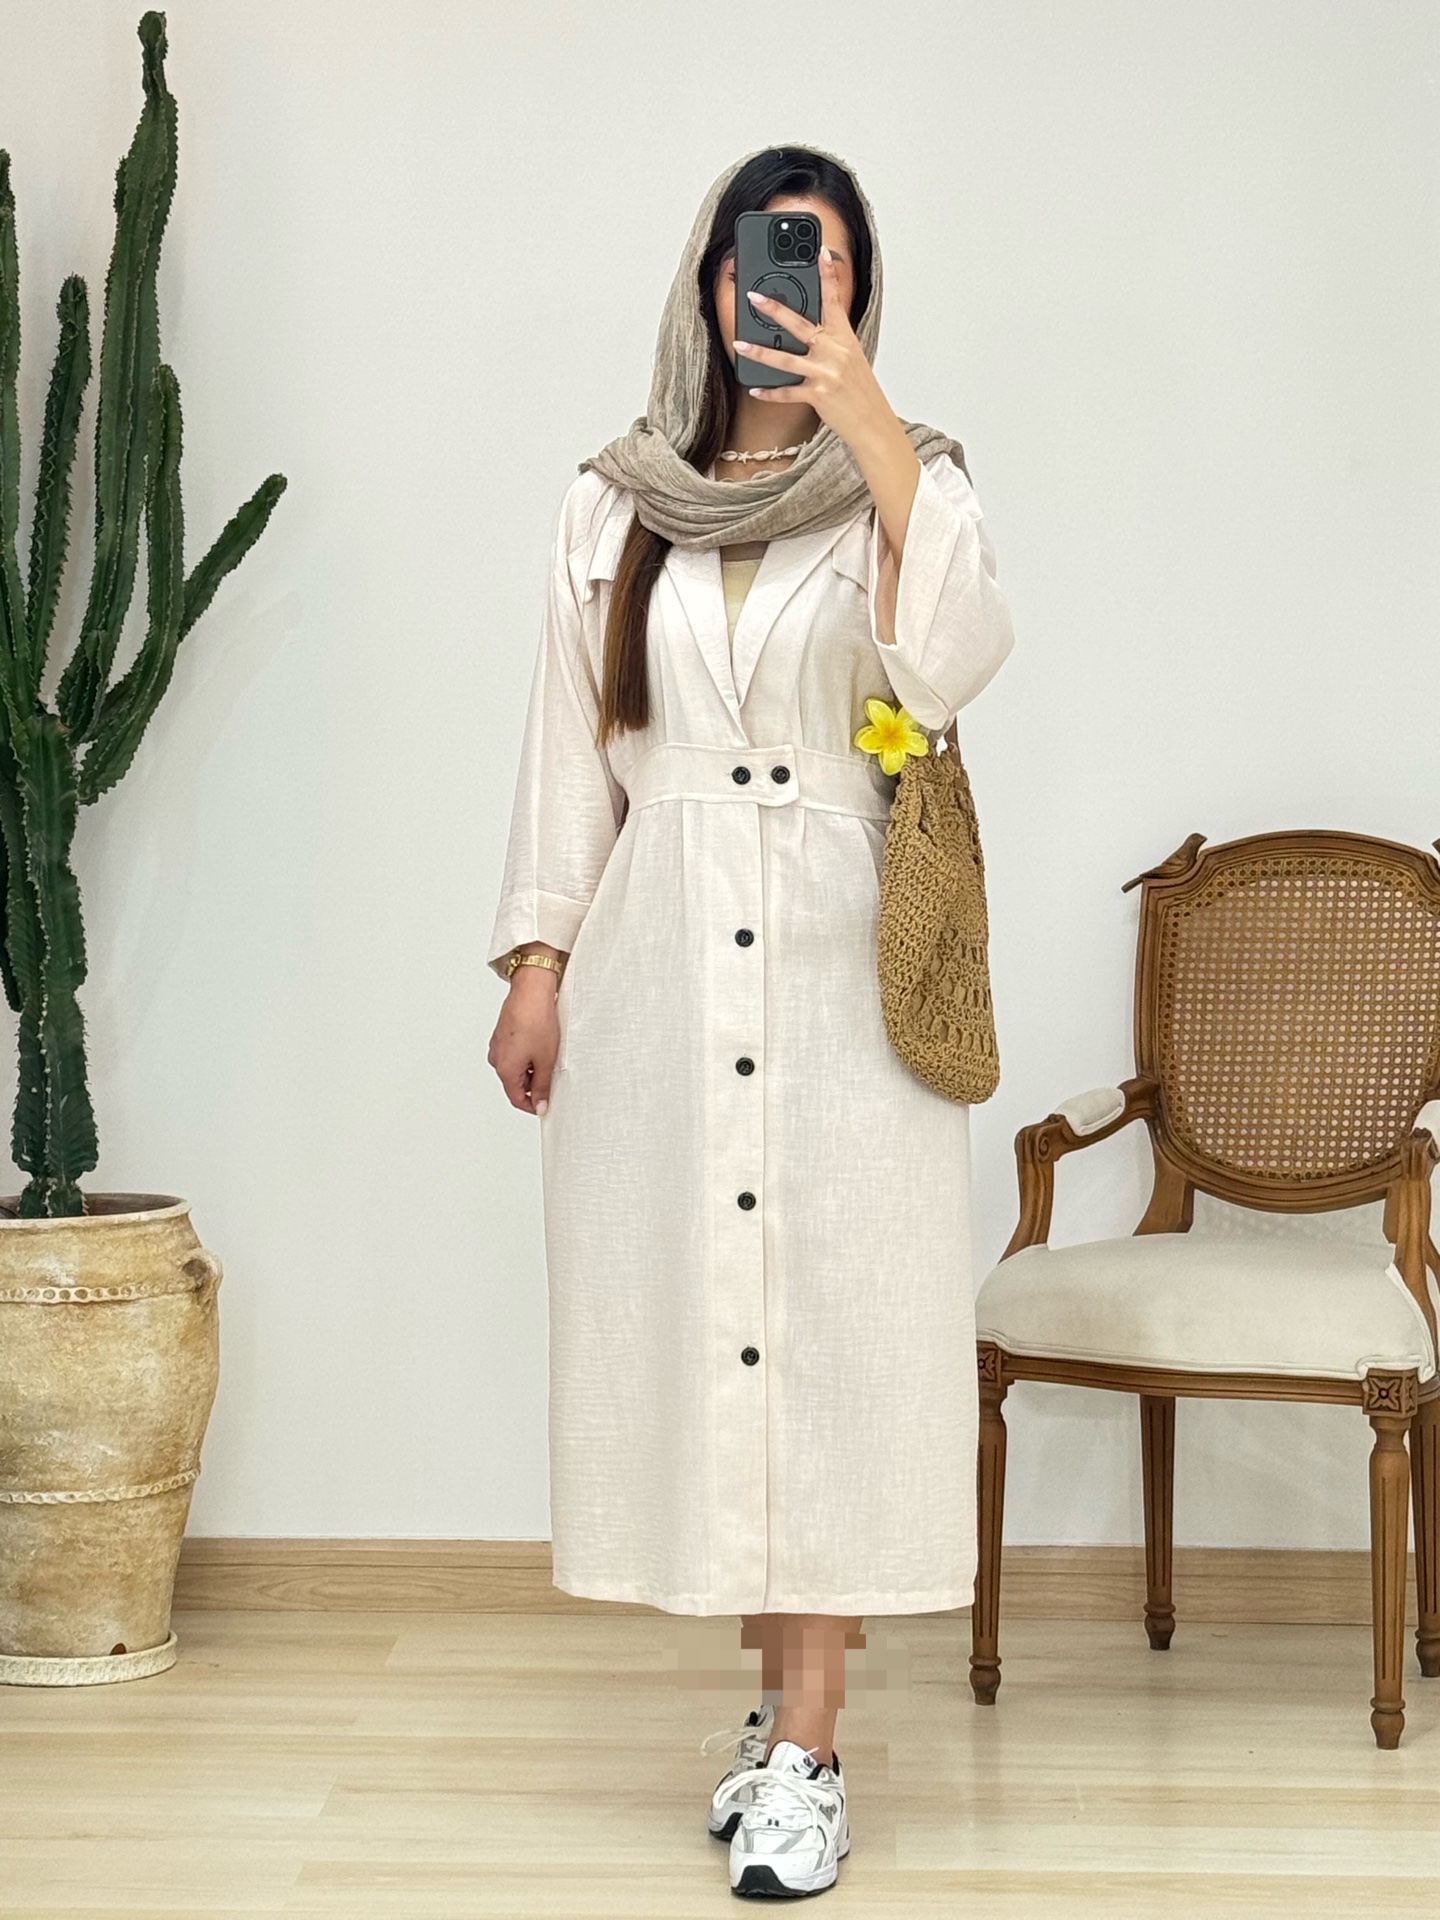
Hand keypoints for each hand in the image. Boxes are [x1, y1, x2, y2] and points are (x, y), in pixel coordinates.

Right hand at [488, 966, 560, 1115]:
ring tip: (548, 1057)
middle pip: (515, 1083)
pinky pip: (514, 1053)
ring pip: (515, 1068)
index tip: (546, 1105)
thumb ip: (543, 1086)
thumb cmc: (536, 1021)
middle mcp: (497, 1059)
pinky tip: (541, 1045)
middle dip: (534, 1085)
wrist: (530, 992)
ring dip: (531, 1068)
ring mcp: (498, 1046)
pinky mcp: (502, 1034)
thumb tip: (541, 1104)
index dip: (533, 1105)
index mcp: (505, 1069)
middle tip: (553, 1077)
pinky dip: (526, 1055)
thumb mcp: (545, 1060)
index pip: (517, 1099)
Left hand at [734, 245, 895, 451]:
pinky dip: (770, 392)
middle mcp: (834, 351)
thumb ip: (831, 341)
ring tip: (739, 344)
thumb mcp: (851, 358)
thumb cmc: (860, 390)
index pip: (834, 300)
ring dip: (759, 352)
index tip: (820, 253)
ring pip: (786, 359)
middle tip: (754, 296)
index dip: (828, 275)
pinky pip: (787, 392)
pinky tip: (755, 390)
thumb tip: (808, 331)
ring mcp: (825, 373)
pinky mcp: (818, 395)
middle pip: (799, 324)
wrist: (872, 422)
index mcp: (844, 337)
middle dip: (774, 309)